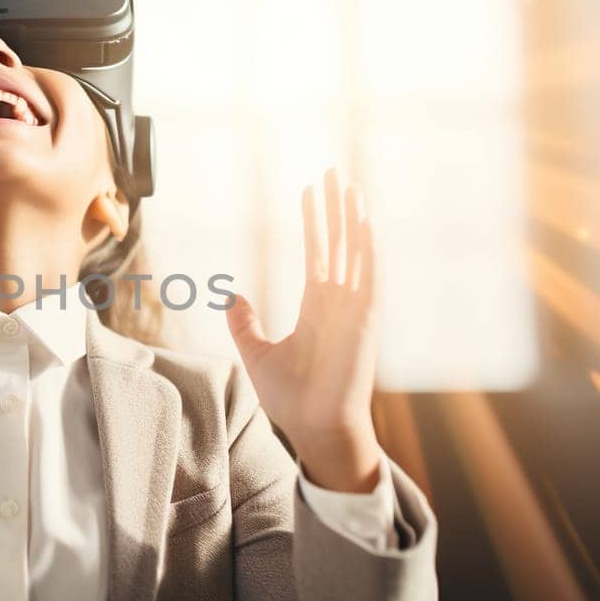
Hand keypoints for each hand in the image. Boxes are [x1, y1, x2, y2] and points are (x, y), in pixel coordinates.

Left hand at [225, 167, 383, 492]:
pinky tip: (364, 222)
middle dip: (334, 208)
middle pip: (338, 244)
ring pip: (354, 253)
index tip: (308, 191)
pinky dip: (367, 249)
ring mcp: (353, 310)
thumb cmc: (292, 399)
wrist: (314, 429)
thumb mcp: (257, 353)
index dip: (313, 222)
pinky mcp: (364, 322)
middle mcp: (338, 303)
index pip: (317, 254)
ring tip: (349, 184)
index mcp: (316, 308)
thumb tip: (230, 294)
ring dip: (353, 219)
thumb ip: (245, 322)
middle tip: (332, 171)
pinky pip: (368, 278)